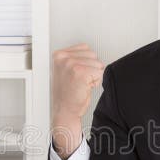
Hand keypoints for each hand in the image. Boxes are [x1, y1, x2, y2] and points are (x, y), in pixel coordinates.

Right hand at [51, 43, 104, 158]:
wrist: (65, 111)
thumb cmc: (67, 94)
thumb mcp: (66, 70)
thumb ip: (75, 58)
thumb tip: (92, 53)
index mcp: (59, 55)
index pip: (85, 48)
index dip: (86, 63)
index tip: (76, 75)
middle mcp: (64, 58)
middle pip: (93, 55)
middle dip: (91, 69)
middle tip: (79, 81)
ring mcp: (71, 64)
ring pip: (97, 64)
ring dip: (93, 76)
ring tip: (82, 84)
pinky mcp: (80, 73)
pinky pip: (99, 73)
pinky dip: (96, 82)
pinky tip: (85, 88)